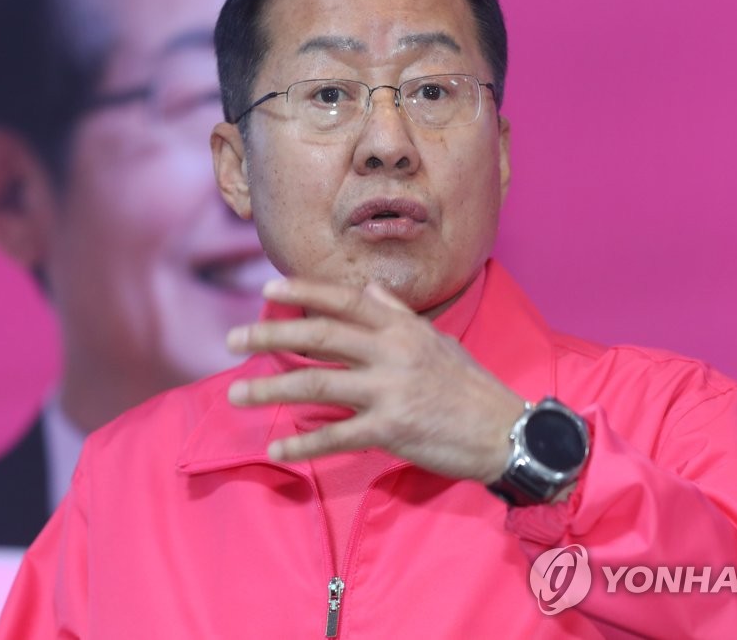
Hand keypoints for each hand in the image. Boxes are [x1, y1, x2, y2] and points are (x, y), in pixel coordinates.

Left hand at [226, 278, 526, 483]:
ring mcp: (390, 391)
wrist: (504, 431)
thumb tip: (371, 289)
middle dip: (271, 335)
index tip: (268, 288)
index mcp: (402, 329)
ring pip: (318, 383)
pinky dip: (304, 445)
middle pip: (321, 336)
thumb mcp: (437, 340)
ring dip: (272, 388)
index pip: (346, 301)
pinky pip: (337, 436)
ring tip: (237, 395)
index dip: (304, 292)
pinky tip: (277, 448)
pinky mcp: (392, 429)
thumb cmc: (469, 386)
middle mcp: (392, 352)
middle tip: (232, 339)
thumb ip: (399, 315)